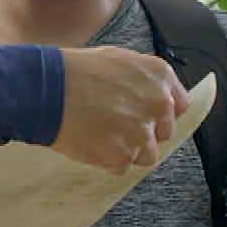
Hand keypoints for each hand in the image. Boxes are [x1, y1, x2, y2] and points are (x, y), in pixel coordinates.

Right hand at [54, 47, 188, 173]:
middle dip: (143, 133)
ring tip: (101, 135)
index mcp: (160, 77)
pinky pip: (122, 166)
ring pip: (146, 155)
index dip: (160, 114)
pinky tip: (90, 141)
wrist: (47, 90)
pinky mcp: (122, 156)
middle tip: (115, 125)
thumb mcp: (119, 59)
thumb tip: (156, 98)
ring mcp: (141, 133)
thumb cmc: (76, 71)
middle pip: (163, 134)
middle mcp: (158, 104)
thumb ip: (144, 80)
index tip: (145, 116)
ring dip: (127, 149)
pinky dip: (107, 159)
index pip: (179, 107)